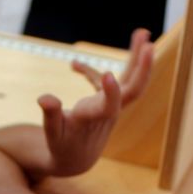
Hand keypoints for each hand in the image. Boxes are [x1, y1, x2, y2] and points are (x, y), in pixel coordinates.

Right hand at [37, 28, 153, 175]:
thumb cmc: (62, 146)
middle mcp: (107, 111)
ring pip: (129, 80)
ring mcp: (110, 105)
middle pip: (132, 89)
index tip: (107, 73)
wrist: (76, 160)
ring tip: (142, 32)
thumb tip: (44, 98)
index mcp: (93, 119)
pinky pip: (105, 81)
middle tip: (148, 42)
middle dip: (142, 67)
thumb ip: (51, 115)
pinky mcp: (105, 102)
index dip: (110, 92)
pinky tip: (74, 65)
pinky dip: (91, 72)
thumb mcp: (52, 134)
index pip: (108, 106)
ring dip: (136, 57)